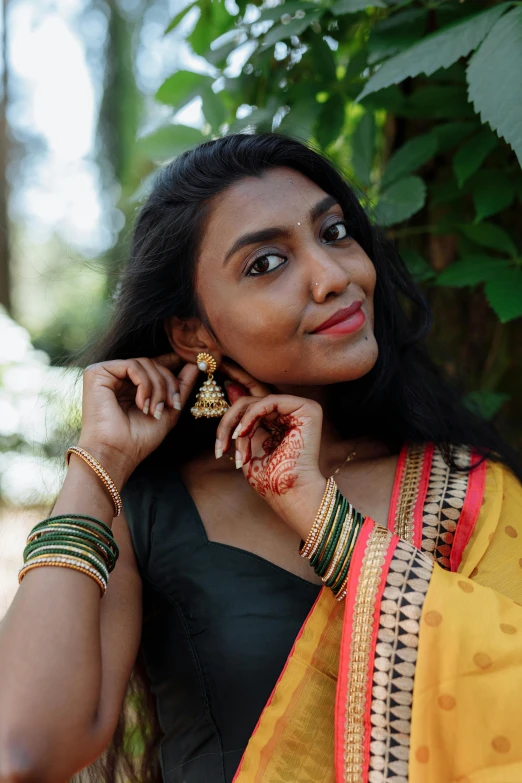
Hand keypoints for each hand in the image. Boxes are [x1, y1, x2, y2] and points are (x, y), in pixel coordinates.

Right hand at [76, 353, 198, 485]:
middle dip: (169, 383)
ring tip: (155, 410)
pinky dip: (145, 385)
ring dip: (158, 387)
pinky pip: (133, 366)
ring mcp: (105, 373)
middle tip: (174, 405)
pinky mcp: (97, 373)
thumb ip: (181, 387)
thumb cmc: (139, 439)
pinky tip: (142, 405)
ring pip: (145, 363)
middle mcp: (115, 376)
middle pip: (152, 363)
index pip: (153, 365)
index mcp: (129, 385)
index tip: (193, 363)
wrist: (116, 454)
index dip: (172, 363)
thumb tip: (196, 364)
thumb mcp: (169, 410)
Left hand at [217, 361, 325, 538]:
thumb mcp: (246, 441)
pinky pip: (267, 402)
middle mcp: (293, 410)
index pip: (255, 396)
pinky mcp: (308, 409)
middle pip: (250, 398)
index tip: (217, 363)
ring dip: (237, 425)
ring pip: (255, 400)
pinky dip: (250, 418)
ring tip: (232, 447)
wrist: (286, 493)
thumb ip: (242, 415)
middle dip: (229, 417)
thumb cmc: (268, 476)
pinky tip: (241, 434)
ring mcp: (302, 408)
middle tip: (218, 441)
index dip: (237, 378)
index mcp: (281, 417)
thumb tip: (232, 386)